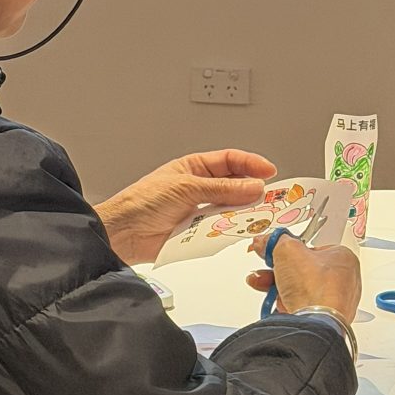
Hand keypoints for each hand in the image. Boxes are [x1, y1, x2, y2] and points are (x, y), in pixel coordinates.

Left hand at [96, 149, 276, 263]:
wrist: (123, 233)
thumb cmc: (142, 202)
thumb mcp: (187, 188)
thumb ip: (222, 189)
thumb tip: (251, 186)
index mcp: (195, 168)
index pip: (230, 161)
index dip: (251, 164)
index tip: (269, 172)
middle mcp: (199, 188)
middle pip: (234, 186)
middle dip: (252, 190)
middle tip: (270, 196)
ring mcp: (199, 210)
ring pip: (230, 209)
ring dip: (242, 212)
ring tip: (256, 214)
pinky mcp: (197, 232)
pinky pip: (221, 229)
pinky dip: (230, 229)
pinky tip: (236, 229)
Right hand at [246, 233, 360, 324]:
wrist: (315, 323)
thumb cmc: (314, 287)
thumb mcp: (288, 250)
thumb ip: (276, 242)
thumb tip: (267, 241)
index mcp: (344, 258)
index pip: (314, 248)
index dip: (292, 250)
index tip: (277, 250)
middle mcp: (344, 281)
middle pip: (305, 270)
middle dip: (280, 270)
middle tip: (268, 268)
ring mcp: (336, 302)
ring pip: (302, 290)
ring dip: (279, 286)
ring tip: (264, 284)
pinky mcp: (326, 319)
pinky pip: (303, 307)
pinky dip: (288, 304)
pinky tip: (278, 303)